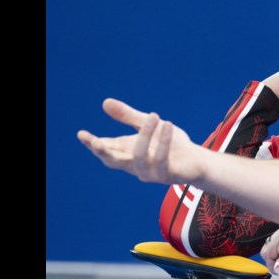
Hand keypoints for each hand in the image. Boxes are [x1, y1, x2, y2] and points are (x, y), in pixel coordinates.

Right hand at [77, 98, 202, 183]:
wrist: (196, 159)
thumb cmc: (171, 144)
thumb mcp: (148, 125)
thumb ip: (128, 116)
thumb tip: (105, 102)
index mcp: (127, 153)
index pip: (106, 149)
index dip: (93, 143)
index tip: (81, 134)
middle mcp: (135, 165)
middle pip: (113, 161)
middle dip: (102, 152)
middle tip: (94, 141)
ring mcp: (150, 173)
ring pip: (140, 157)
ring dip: (146, 136)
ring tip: (155, 116)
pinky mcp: (166, 176)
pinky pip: (162, 158)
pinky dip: (163, 141)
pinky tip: (166, 124)